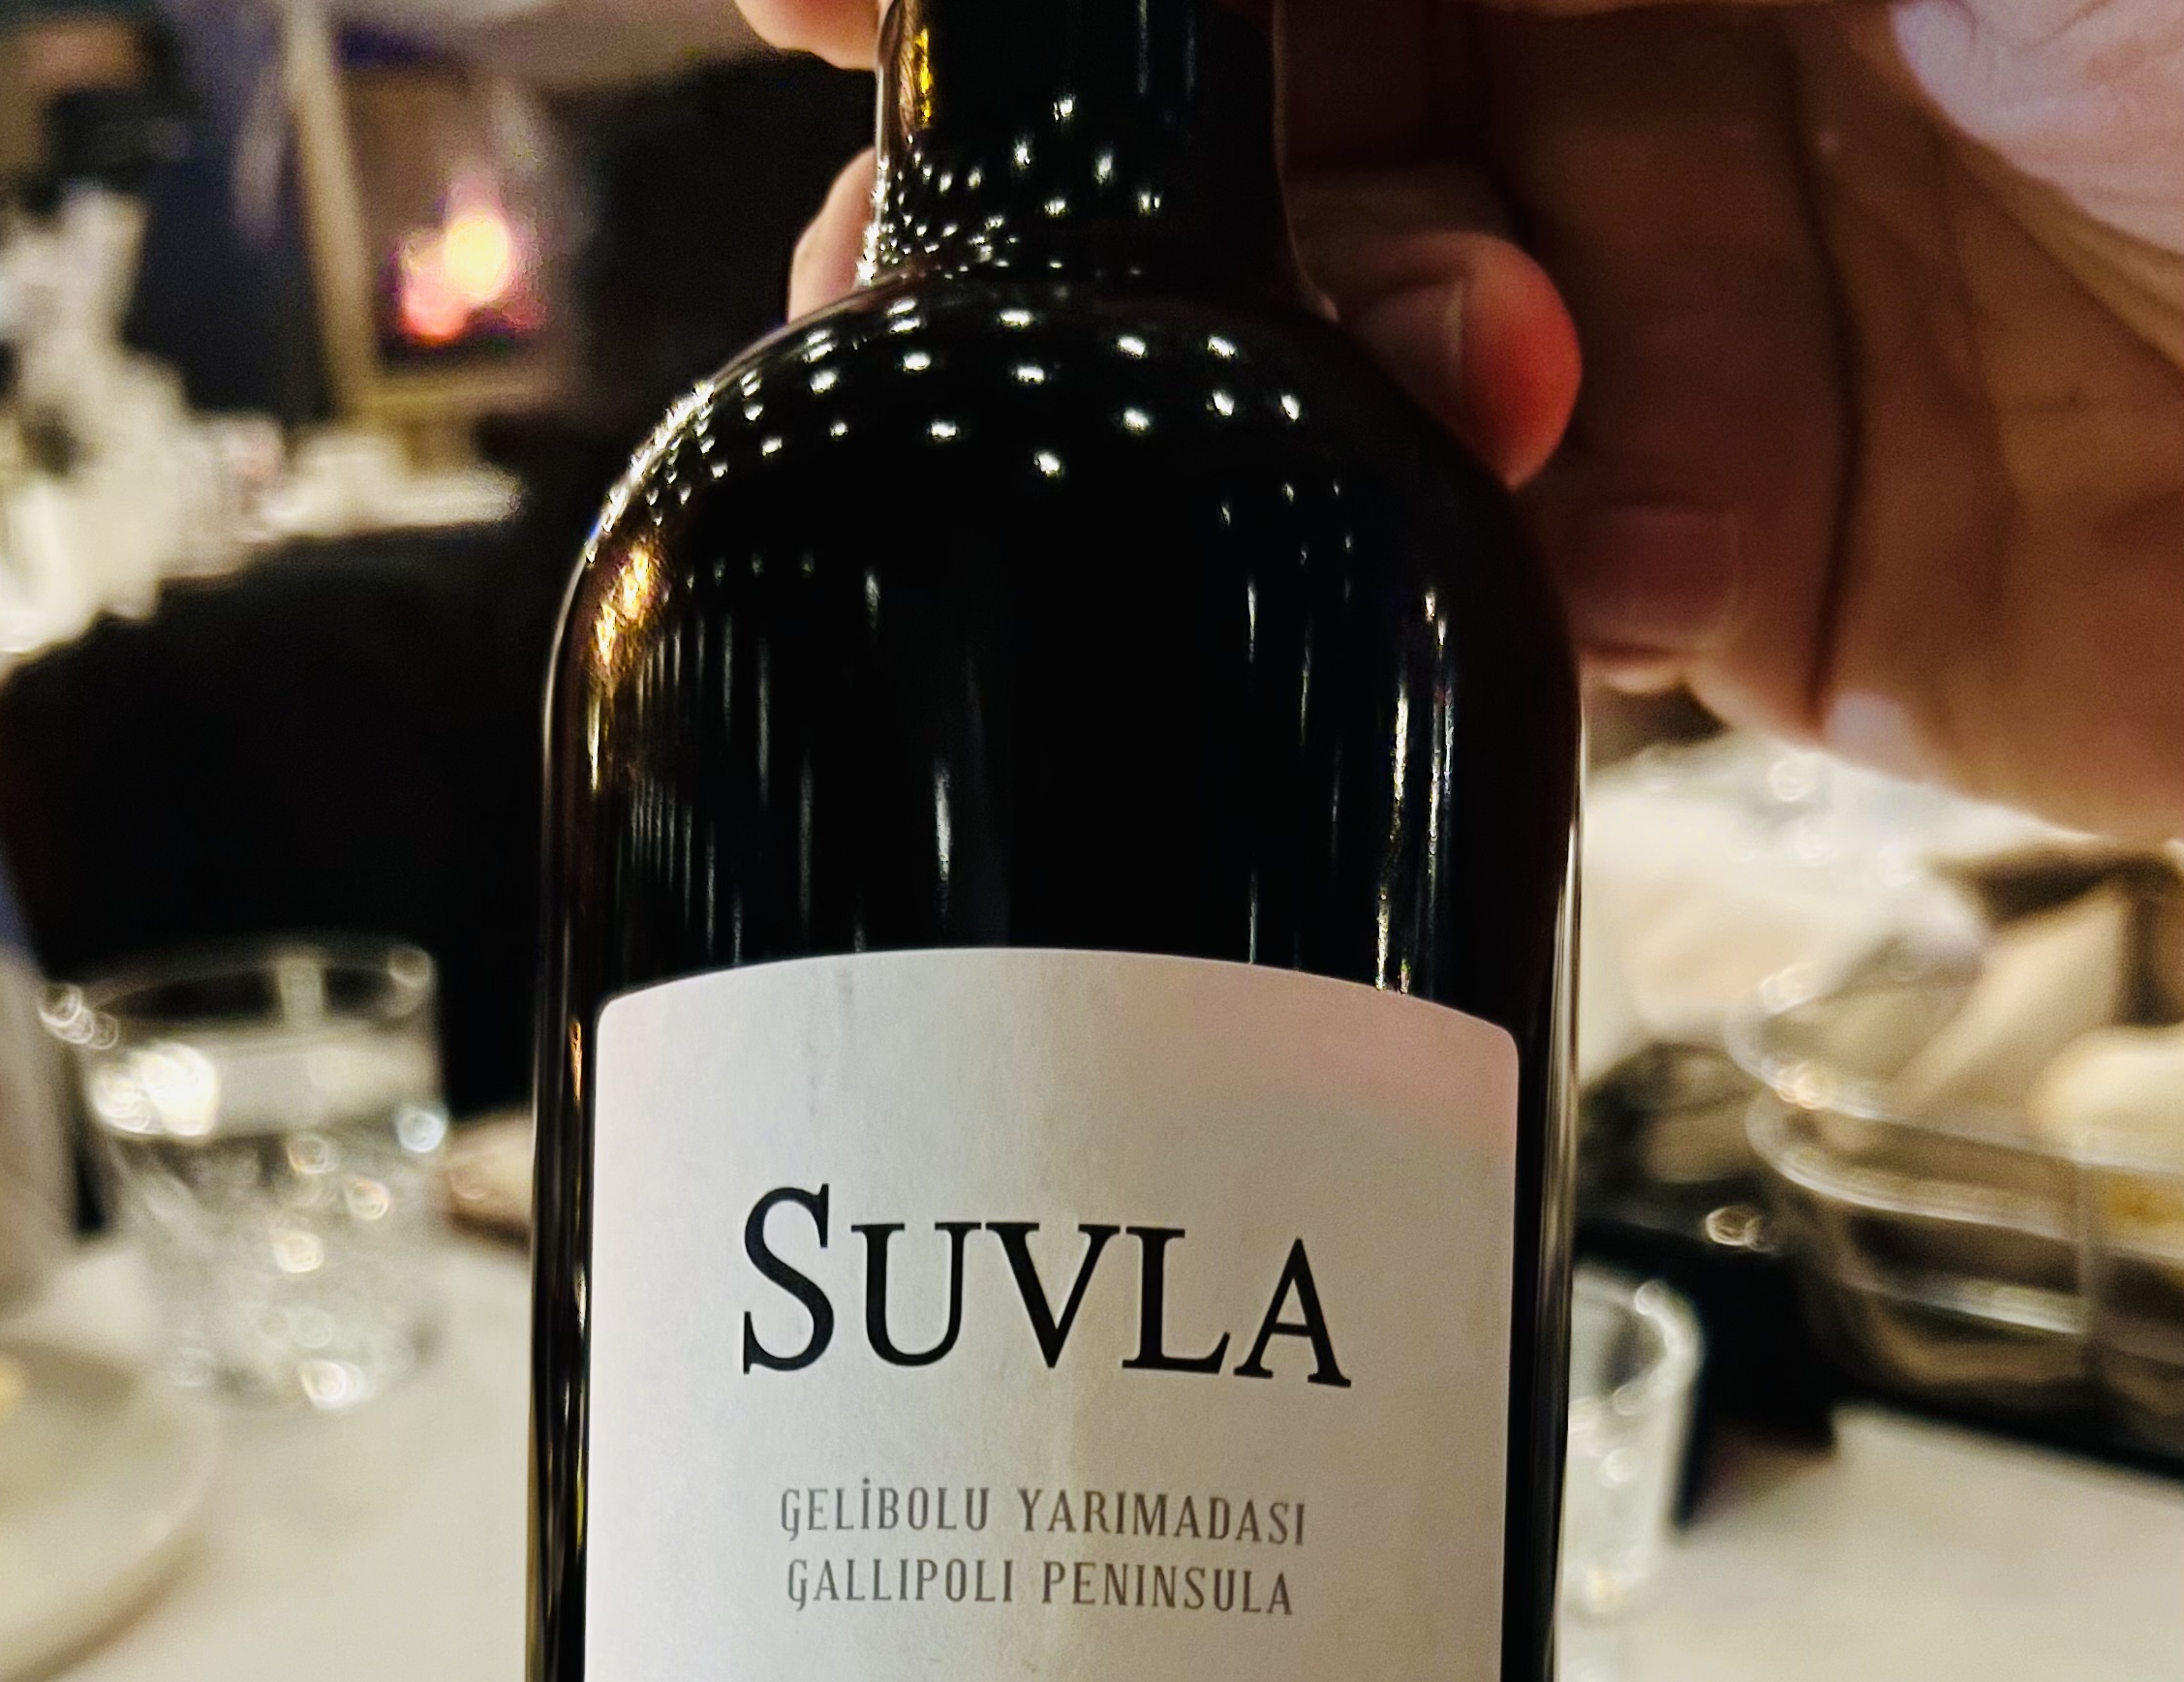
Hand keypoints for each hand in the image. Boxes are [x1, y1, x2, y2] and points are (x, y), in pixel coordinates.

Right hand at [743, 0, 2183, 831]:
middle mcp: (1656, 16)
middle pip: (1234, 106)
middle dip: (1085, 185)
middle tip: (979, 257)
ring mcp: (1697, 291)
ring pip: (1322, 352)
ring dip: (1277, 390)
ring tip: (1421, 371)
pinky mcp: (1754, 559)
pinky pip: (1504, 575)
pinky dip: (1468, 568)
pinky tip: (1536, 506)